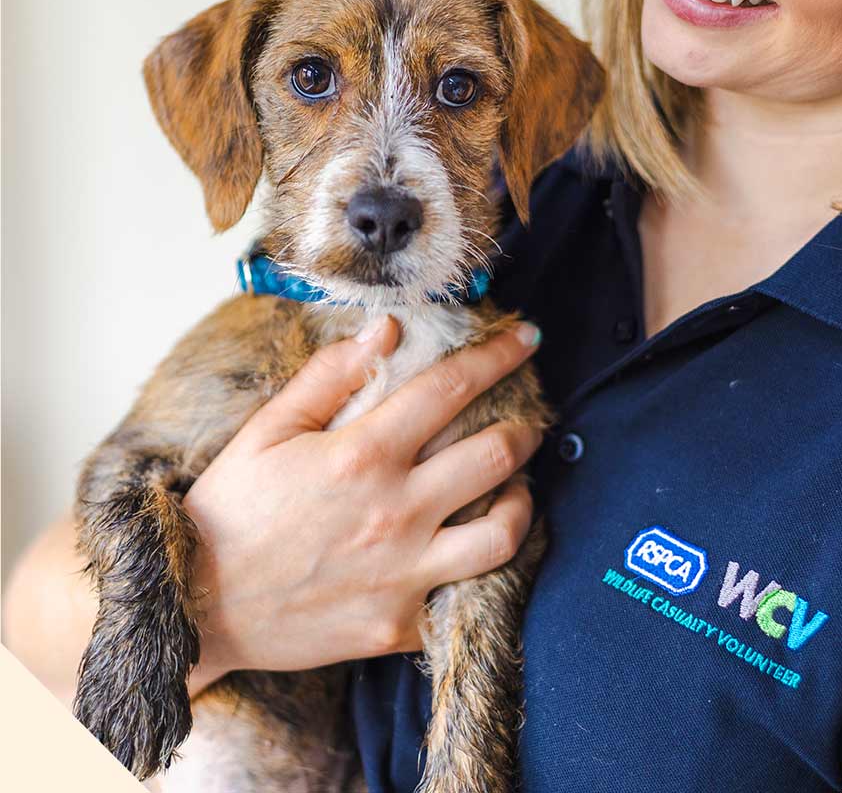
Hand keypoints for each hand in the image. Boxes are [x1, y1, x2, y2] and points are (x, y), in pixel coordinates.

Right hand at [182, 316, 542, 689]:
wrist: (198, 607)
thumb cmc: (231, 511)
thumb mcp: (266, 431)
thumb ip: (329, 376)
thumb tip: (386, 328)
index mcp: (363, 455)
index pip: (453, 387)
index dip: (500, 356)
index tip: (528, 338)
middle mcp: (396, 511)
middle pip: (497, 455)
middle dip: (528, 426)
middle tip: (531, 418)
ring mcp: (404, 573)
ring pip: (504, 531)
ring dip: (522, 499)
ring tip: (516, 486)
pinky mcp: (400, 625)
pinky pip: (470, 595)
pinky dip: (487, 569)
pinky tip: (477, 546)